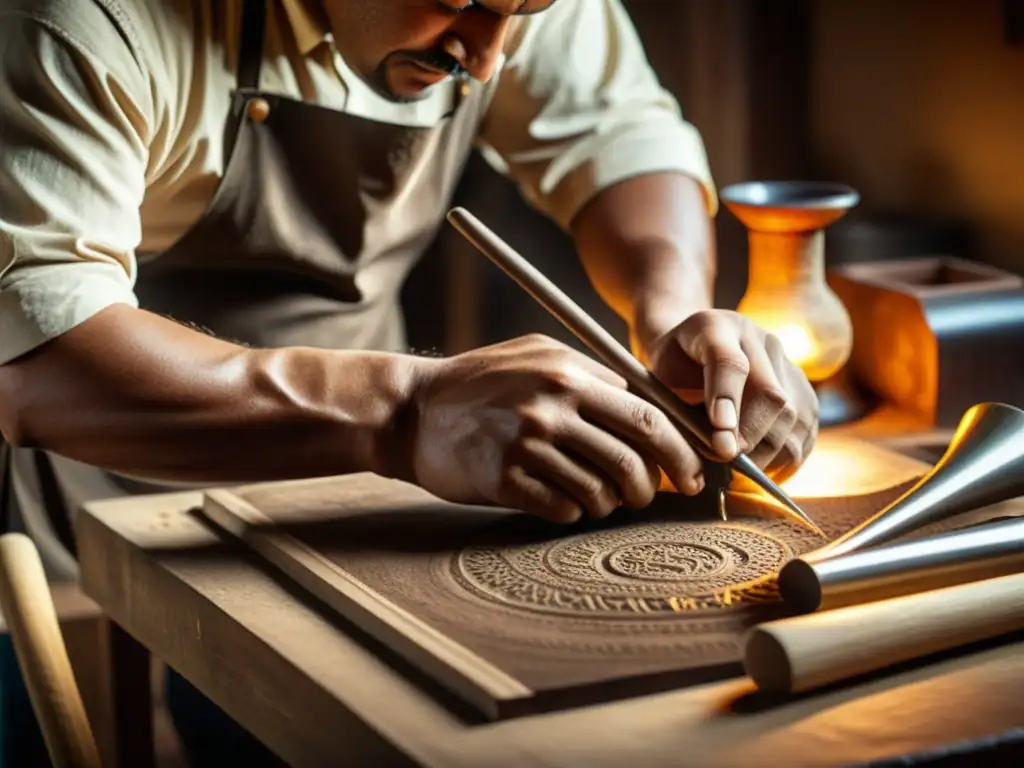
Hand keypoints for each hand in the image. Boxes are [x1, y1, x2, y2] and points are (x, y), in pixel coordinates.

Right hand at [407, 334, 706, 523]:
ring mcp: (528, 445)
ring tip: (601, 498)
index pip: (647, 417)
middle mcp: (553, 407)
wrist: (414, 410)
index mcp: (569, 374)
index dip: (679, 450)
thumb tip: (650, 402)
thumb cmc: (482, 381)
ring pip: (601, 490)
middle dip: (654, 486)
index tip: (690, 472)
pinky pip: (563, 508)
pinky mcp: (504, 479)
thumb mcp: (538, 354)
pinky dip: (574, 511)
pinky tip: (564, 502)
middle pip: (633, 458)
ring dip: (610, 502)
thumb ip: (592, 373)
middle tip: (649, 495)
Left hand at [643, 310, 819, 483]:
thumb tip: (710, 450)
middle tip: (729, 463)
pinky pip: (808, 425)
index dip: (726, 402)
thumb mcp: (659, 376)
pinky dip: (790, 453)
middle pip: (770, 394)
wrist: (693, 348)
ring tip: (744, 470)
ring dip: (770, 451)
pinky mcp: (801, 383)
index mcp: (715, 327)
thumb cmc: (671, 369)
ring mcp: (784, 358)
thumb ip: (677, 404)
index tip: (720, 442)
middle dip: (750, 438)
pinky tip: (767, 467)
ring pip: (795, 414)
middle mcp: (758, 338)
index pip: (729, 363)